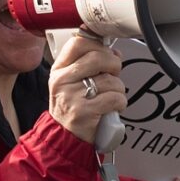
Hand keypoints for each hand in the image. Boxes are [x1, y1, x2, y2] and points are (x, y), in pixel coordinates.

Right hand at [48, 32, 125, 146]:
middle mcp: (62, 80)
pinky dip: (120, 103)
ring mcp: (72, 96)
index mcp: (59, 69)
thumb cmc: (72, 107)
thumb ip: (89, 64)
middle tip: (114, 75)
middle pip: (97, 58)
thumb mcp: (72, 82)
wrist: (64, 137)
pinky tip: (113, 107)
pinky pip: (114, 98)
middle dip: (114, 65)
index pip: (78, 42)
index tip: (106, 52)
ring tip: (111, 96)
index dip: (98, 44)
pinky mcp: (84, 112)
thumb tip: (114, 52)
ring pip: (109, 80)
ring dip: (118, 89)